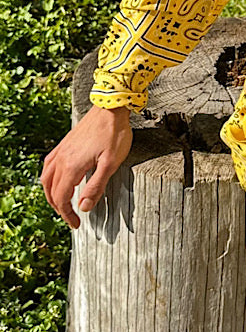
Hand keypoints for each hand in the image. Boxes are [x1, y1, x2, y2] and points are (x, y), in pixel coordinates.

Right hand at [40, 105, 132, 229]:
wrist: (111, 108)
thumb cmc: (114, 134)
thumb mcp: (110, 164)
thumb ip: (96, 187)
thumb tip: (84, 207)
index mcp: (71, 166)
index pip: (62, 198)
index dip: (67, 214)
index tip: (76, 224)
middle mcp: (62, 159)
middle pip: (51, 191)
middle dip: (59, 207)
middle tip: (71, 217)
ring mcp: (61, 150)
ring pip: (47, 178)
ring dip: (52, 194)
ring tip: (62, 203)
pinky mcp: (64, 143)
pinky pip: (49, 165)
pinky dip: (50, 178)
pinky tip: (58, 179)